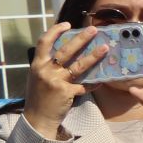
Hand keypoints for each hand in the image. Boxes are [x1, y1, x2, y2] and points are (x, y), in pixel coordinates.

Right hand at [24, 22, 106, 139]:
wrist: (37, 118)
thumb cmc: (39, 96)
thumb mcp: (37, 77)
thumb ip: (48, 65)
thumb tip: (66, 52)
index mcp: (37, 64)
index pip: (44, 42)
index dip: (55, 31)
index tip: (67, 24)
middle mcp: (45, 70)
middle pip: (66, 50)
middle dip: (81, 39)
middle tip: (94, 30)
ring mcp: (56, 81)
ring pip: (78, 66)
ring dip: (94, 56)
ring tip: (105, 48)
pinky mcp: (66, 92)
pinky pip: (84, 85)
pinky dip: (93, 83)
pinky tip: (102, 80)